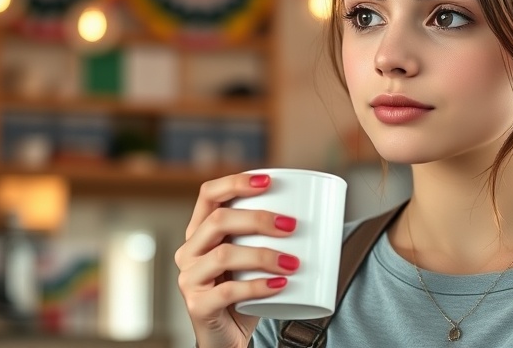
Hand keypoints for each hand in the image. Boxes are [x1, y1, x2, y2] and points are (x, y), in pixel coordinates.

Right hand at [176, 173, 299, 347]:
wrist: (228, 336)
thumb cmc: (245, 292)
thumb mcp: (252, 259)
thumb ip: (269, 237)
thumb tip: (322, 213)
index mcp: (200, 231)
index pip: (209, 194)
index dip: (236, 182)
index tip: (269, 181)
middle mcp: (189, 250)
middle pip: (219, 220)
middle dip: (258, 218)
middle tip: (292, 226)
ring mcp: (190, 278)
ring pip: (224, 255)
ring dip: (263, 255)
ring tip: (293, 262)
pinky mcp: (198, 306)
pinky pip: (228, 291)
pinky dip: (258, 286)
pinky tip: (280, 286)